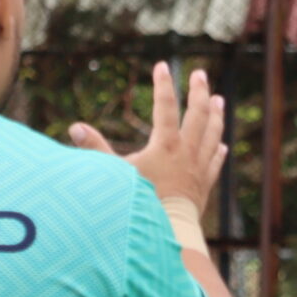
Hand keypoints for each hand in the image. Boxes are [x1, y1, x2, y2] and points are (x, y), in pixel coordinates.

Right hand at [70, 62, 225, 209]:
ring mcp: (198, 168)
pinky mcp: (204, 185)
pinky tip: (221, 145)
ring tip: (218, 100)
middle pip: (198, 114)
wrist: (167, 231)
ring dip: (216, 115)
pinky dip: (217, 151)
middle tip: (200, 74)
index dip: (163, 85)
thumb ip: (95, 149)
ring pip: (212, 134)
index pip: (166, 106)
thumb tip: (75, 128)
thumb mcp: (114, 174)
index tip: (161, 66)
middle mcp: (187, 152)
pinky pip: (215, 163)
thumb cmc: (139, 202)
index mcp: (166, 145)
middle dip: (199, 92)